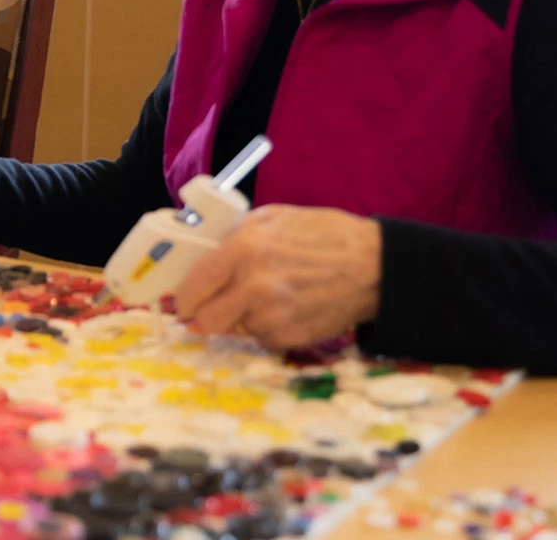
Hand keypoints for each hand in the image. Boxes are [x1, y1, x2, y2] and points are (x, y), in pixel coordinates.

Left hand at [173, 205, 381, 348]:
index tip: (184, 300)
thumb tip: (200, 259)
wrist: (373, 266)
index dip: (183, 298)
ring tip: (266, 296)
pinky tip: (286, 307)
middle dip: (203, 315)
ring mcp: (273, 316)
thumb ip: (232, 239)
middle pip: (205, 321)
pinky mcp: (290, 337)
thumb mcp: (271, 218)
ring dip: (240, 318)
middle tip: (212, 306)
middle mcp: (253, 286)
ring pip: (234, 329)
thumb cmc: (322, 234)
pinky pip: (262, 337)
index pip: (192, 287)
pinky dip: (266, 326)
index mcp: (243, 249)